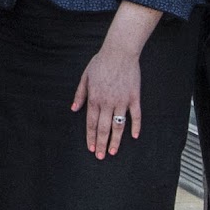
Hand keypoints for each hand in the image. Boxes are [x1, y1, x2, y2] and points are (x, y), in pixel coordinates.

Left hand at [73, 40, 142, 158]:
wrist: (119, 52)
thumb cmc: (100, 63)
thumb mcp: (85, 77)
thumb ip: (80, 94)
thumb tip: (73, 109)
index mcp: (94, 98)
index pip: (91, 123)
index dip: (90, 137)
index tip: (90, 148)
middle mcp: (107, 103)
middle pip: (103, 128)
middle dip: (100, 143)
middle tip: (100, 156)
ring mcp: (122, 101)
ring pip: (118, 125)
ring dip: (115, 140)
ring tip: (113, 152)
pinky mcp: (134, 97)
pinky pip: (136, 115)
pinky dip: (135, 126)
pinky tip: (134, 136)